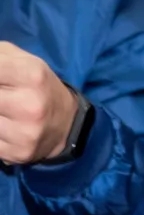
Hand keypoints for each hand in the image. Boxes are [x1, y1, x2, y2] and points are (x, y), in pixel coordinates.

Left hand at [0, 42, 78, 163]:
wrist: (66, 123)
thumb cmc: (38, 86)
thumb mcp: (24, 61)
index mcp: (31, 74)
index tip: (0, 84)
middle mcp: (29, 104)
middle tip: (3, 97)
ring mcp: (24, 131)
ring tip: (4, 111)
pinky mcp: (17, 153)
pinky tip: (5, 127)